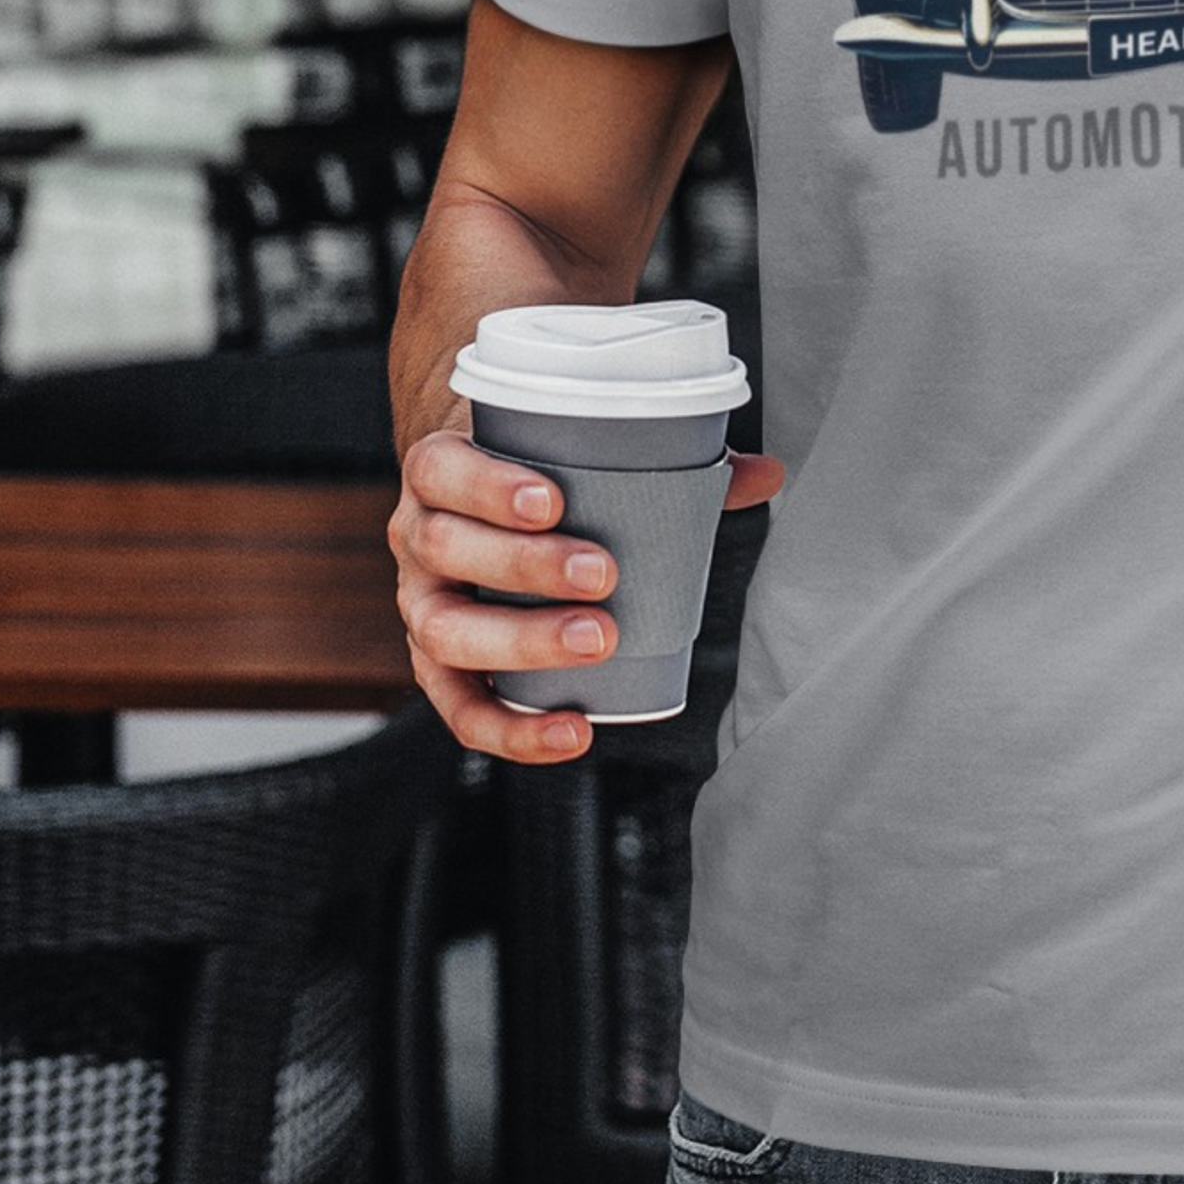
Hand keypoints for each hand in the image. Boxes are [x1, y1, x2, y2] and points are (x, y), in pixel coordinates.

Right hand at [389, 423, 787, 765]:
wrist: (471, 503)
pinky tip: (573, 732)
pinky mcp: (439, 665)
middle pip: (447, 551)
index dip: (488, 487)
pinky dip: (511, 728)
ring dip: (522, 641)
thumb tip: (766, 474)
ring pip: (444, 631)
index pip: (443, 471)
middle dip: (524, 567)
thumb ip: (667, 460)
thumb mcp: (576, 451)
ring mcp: (421, 603)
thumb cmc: (534, 473)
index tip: (554, 501)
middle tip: (603, 575)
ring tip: (598, 639)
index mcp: (439, 471)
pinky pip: (460, 708)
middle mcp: (417, 537)